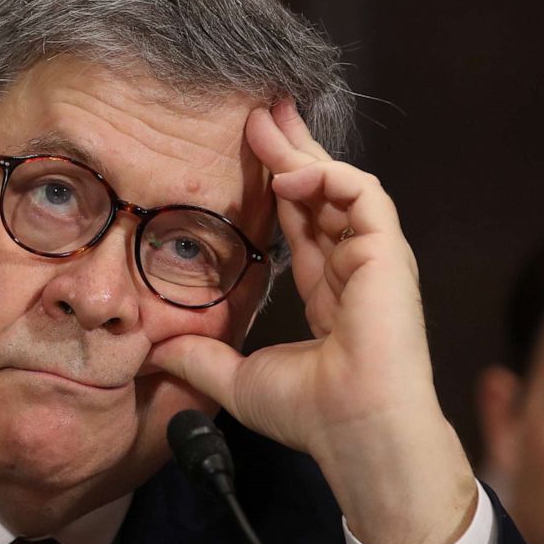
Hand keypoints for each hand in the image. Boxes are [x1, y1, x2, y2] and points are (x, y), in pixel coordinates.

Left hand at [147, 101, 477, 543]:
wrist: (353, 433)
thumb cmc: (310, 414)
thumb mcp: (236, 379)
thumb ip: (199, 359)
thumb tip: (155, 353)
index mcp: (325, 286)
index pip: (299, 218)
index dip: (275, 182)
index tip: (247, 148)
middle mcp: (349, 263)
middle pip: (319, 189)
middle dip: (289, 147)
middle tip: (259, 109)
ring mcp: (371, 255)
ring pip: (339, 182)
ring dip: (301, 150)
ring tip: (263, 122)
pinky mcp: (387, 252)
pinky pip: (363, 194)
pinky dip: (328, 176)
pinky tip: (290, 175)